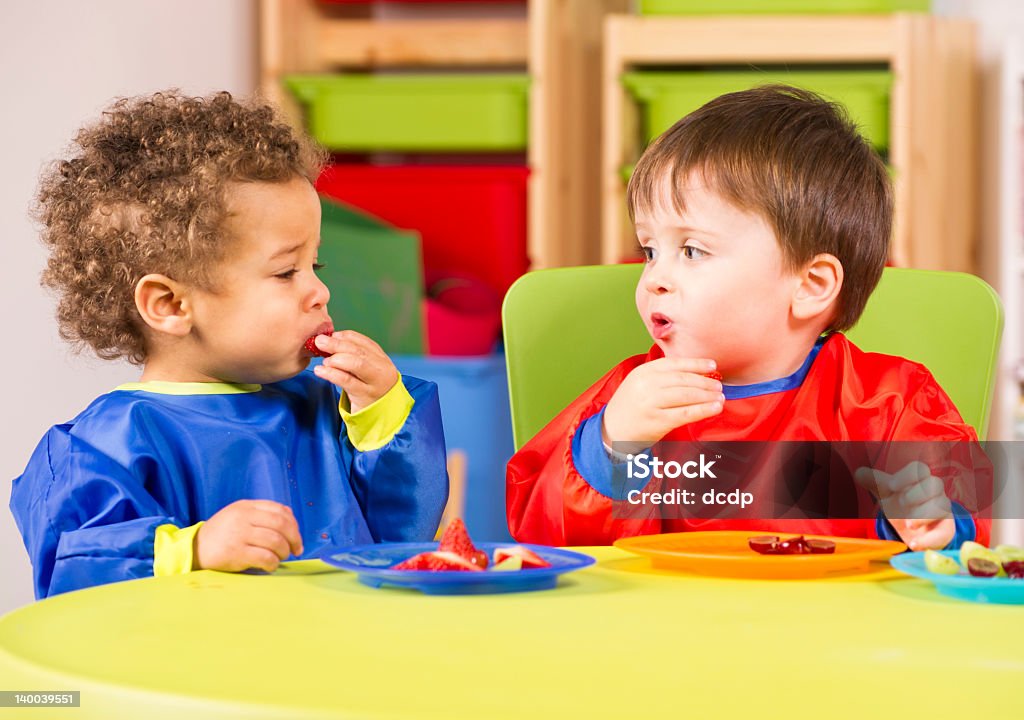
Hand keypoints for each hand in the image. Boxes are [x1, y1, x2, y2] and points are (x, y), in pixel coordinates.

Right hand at [194, 500, 302, 572]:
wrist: (194, 548)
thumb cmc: (222, 533)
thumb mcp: (239, 515)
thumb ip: (261, 513)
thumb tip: (290, 516)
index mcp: (246, 506)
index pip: (280, 511)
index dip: (294, 525)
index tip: (296, 538)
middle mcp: (244, 517)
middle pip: (281, 524)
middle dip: (294, 539)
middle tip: (295, 550)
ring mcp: (239, 534)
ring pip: (275, 541)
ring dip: (284, 552)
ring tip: (280, 558)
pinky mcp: (236, 553)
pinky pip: (265, 558)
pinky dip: (273, 563)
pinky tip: (271, 566)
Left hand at [312, 330, 399, 412]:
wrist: (382, 414)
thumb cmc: (369, 389)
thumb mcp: (367, 371)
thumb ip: (354, 356)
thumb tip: (331, 339)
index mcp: (382, 359)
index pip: (364, 342)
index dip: (346, 337)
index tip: (331, 335)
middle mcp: (382, 368)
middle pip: (359, 351)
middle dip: (337, 344)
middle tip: (319, 341)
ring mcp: (375, 382)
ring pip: (356, 364)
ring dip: (336, 359)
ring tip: (324, 361)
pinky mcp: (365, 395)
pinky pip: (346, 381)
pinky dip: (331, 373)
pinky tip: (320, 371)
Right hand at [602, 358, 723, 452]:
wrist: (612, 430)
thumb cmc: (631, 406)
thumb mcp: (640, 382)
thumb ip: (661, 375)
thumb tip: (695, 371)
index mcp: (643, 372)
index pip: (675, 364)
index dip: (696, 363)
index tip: (712, 365)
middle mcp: (646, 385)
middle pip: (683, 379)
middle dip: (705, 381)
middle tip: (718, 385)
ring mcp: (651, 403)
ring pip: (687, 395)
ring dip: (707, 395)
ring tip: (720, 396)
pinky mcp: (657, 421)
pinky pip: (686, 413)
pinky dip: (704, 410)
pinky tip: (715, 408)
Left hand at [854, 461, 954, 550]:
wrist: (913, 529)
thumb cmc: (900, 504)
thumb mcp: (884, 493)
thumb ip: (873, 482)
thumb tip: (859, 472)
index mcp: (917, 479)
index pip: (919, 468)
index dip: (906, 475)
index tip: (891, 486)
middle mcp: (933, 492)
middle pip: (935, 483)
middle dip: (917, 493)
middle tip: (902, 503)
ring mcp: (941, 510)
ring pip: (942, 506)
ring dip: (924, 516)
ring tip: (908, 525)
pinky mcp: (945, 530)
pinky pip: (944, 532)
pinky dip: (929, 540)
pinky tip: (913, 544)